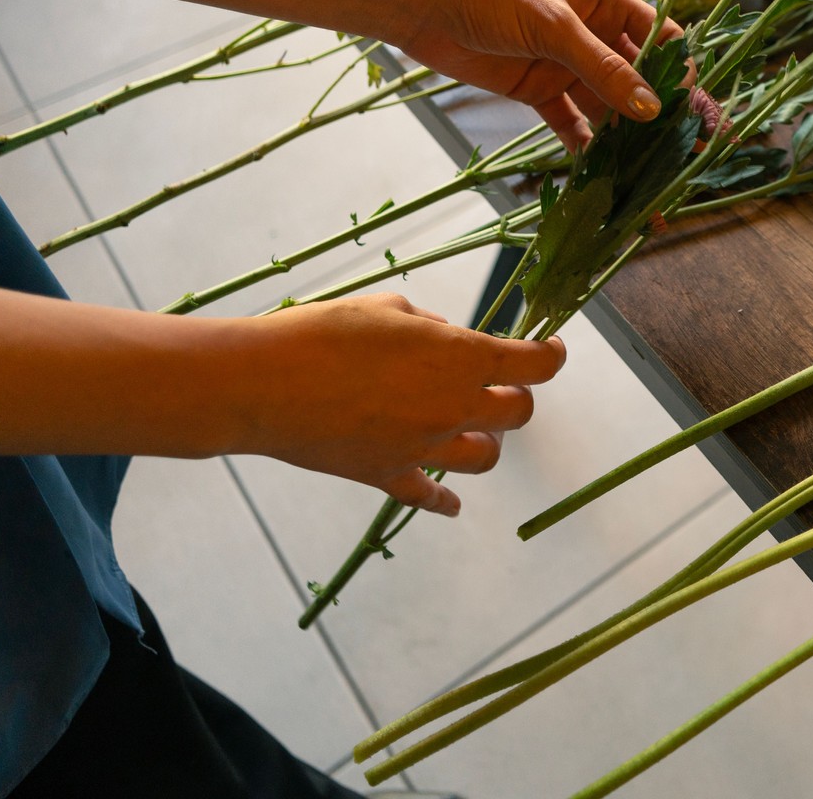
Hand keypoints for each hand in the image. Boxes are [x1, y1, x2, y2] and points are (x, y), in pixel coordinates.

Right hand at [223, 292, 562, 514]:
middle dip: (515, 397)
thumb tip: (448, 338)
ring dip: (487, 441)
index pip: (535, 366)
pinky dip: (444, 500)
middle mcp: (452, 408)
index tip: (549, 347)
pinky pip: (430, 497)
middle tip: (498, 384)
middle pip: (518, 414)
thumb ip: (430, 327)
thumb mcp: (387, 310)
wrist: (262, 384)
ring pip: (485, 459)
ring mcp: (422, 448)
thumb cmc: (323, 331)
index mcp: (461, 359)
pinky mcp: (387, 475)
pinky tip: (450, 502)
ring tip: (472, 427)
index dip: (550, 355)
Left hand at [399, 0, 684, 149]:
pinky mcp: (539, 91)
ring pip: (607, 105)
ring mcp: (567, 65)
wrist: (422, 2)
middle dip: (657, 112)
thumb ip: (603, 69)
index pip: (661, 38)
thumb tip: (651, 109)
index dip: (680, 70)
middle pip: (639, 77)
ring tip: (642, 169)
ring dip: (624, 134)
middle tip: (677, 149)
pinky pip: (571, 123)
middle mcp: (594, 36)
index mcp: (608, 5)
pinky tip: (598, 171)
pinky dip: (584, 145)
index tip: (691, 108)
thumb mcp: (555, 28)